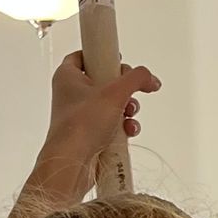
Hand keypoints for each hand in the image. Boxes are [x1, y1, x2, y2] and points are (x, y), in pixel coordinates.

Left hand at [21, 56, 160, 211]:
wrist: (72, 163)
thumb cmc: (80, 126)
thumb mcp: (115, 92)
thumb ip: (137, 79)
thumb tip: (150, 78)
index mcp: (67, 77)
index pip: (83, 55)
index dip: (102, 55)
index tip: (117, 59)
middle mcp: (71, 95)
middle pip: (104, 81)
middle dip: (123, 89)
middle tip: (129, 92)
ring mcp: (80, 116)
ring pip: (111, 105)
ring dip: (126, 110)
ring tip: (129, 114)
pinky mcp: (89, 135)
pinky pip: (112, 126)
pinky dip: (123, 128)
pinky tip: (127, 131)